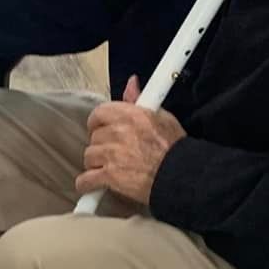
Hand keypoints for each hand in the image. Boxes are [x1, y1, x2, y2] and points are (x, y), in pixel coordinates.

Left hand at [75, 76, 184, 205]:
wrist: (181, 175)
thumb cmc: (176, 149)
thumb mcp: (162, 117)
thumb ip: (140, 101)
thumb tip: (131, 84)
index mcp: (130, 115)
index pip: (100, 112)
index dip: (99, 122)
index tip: (102, 128)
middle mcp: (118, 132)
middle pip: (94, 136)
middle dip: (101, 144)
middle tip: (112, 151)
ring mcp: (112, 154)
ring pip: (89, 156)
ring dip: (96, 163)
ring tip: (109, 168)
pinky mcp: (110, 176)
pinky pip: (86, 180)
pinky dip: (88, 184)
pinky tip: (93, 185)